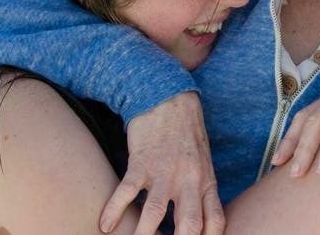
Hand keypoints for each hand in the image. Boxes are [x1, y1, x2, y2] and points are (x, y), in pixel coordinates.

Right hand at [99, 92, 223, 234]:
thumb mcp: (203, 163)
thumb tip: (194, 223)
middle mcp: (189, 181)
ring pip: (155, 214)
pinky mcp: (141, 163)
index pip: (214, 221)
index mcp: (206, 182)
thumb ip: (201, 191)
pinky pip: (126, 192)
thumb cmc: (186, 134)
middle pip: (189, 224)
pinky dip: (114, 211)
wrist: (170, 98)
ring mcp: (165, 172)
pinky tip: (105, 225)